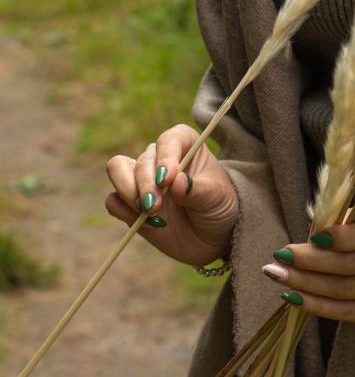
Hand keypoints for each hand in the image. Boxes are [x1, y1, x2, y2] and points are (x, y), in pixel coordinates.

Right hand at [105, 123, 238, 266]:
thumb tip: (177, 181)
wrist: (211, 236)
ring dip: (128, 192)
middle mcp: (160, 157)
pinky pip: (113, 200)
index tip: (168, 179)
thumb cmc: (218, 206)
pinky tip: (145, 223)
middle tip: (155, 207)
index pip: (168, 140)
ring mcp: (142, 179)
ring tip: (148, 212)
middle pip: (142, 160)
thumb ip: (197, 189)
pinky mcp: (130, 203)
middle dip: (146, 184)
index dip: (165, 157)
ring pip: (118, 170)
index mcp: (184, 144)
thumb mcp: (216, 197)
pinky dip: (123, 210)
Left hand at [261, 206, 354, 323]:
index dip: (340, 237)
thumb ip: (338, 220)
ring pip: (345, 290)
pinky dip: (317, 306)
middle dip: (310, 261)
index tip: (311, 237)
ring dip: (306, 285)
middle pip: (351, 265)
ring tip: (279, 276)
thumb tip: (306, 235)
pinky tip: (294, 298)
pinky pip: (348, 312)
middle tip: (279, 257)